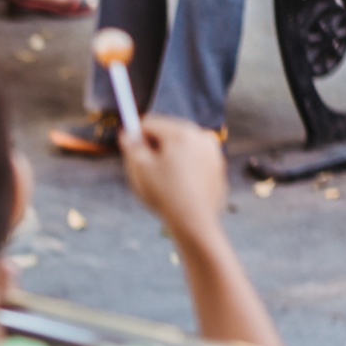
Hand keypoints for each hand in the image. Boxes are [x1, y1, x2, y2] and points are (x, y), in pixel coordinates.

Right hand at [120, 113, 227, 244]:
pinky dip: (184, 170)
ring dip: (169, 159)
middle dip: (154, 148)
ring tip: (163, 184)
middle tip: (145, 171)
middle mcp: (201, 137)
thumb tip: (128, 133)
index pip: (151, 123)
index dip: (135, 136)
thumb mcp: (139, 168)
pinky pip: (195, 162)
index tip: (129, 151)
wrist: (194, 221)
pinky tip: (178, 190)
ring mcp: (213, 152)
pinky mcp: (218, 168)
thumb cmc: (164, 194)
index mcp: (181, 133)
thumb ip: (131, 146)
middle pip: (168, 133)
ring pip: (182, 149)